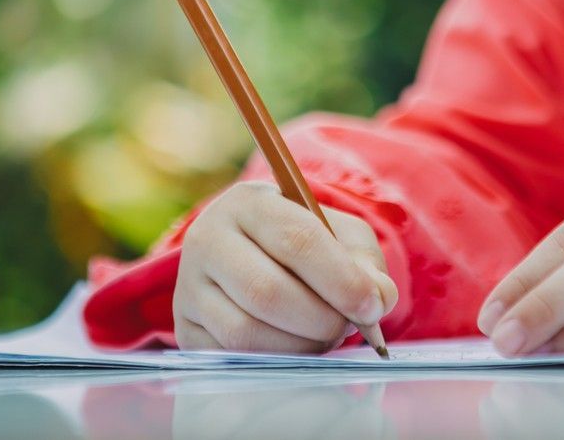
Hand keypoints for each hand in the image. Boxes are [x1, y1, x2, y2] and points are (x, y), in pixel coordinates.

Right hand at [174, 181, 397, 351]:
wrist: (249, 254)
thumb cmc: (302, 241)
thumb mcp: (338, 234)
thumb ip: (364, 262)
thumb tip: (379, 298)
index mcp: (249, 203)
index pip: (297, 241)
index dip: (341, 280)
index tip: (372, 306)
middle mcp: (207, 239)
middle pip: (268, 292)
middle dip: (322, 319)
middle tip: (349, 326)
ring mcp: (189, 286)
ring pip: (247, 332)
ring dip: (300, 346)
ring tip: (326, 335)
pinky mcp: (184, 329)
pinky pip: (231, 357)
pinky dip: (275, 361)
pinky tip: (297, 347)